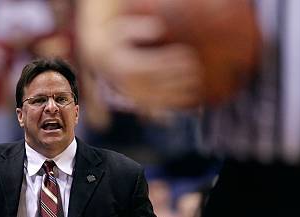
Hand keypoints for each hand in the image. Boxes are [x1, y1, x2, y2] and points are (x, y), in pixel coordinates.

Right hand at [80, 11, 203, 108]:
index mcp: (126, 66)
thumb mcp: (123, 29)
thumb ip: (140, 28)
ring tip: (196, 83)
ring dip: (180, 91)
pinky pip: (158, 105)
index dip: (172, 60)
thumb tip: (159, 28)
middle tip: (196, 70)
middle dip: (179, 76)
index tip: (188, 53)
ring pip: (160, 96)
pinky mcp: (139, 101)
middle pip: (159, 81)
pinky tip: (189, 98)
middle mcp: (129, 83)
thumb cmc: (117, 40)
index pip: (153, 65)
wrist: (103, 60)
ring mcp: (134, 94)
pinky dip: (174, 103)